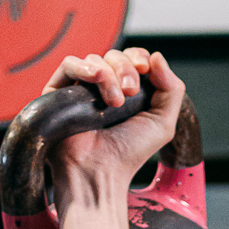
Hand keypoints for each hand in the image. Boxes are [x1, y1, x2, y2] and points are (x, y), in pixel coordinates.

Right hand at [40, 46, 185, 194]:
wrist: (100, 172)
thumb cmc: (129, 155)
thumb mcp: (163, 123)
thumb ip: (171, 89)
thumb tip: (157, 56)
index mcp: (127, 93)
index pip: (132, 59)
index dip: (139, 57)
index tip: (145, 70)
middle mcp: (103, 89)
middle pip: (115, 56)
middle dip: (127, 68)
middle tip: (131, 92)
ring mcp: (80, 90)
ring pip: (95, 59)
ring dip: (110, 74)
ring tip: (115, 102)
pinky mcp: (58, 92)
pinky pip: (69, 64)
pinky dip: (86, 67)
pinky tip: (97, 80)